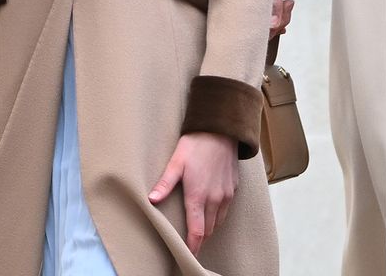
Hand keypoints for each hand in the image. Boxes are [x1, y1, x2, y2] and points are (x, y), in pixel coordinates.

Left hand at [148, 132, 238, 255]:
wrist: (221, 130)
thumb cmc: (196, 144)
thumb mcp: (177, 162)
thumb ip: (165, 183)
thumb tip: (151, 200)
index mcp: (198, 196)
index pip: (197, 232)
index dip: (192, 247)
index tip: (186, 255)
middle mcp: (215, 199)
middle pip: (208, 230)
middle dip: (199, 239)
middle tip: (190, 242)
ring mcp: (226, 194)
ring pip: (218, 222)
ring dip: (209, 227)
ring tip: (199, 228)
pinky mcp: (233, 188)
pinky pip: (226, 209)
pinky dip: (218, 215)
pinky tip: (210, 209)